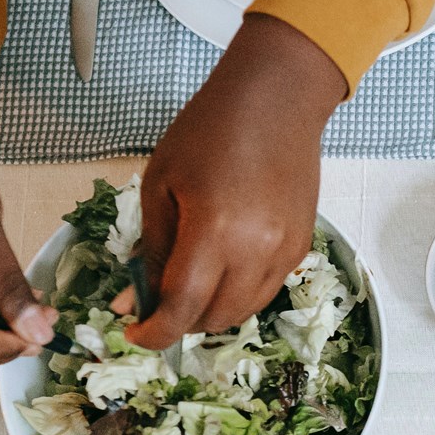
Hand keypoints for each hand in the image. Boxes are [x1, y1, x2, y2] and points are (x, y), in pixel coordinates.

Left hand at [126, 15, 346, 348]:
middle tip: (156, 304)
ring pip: (243, 312)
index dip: (154, 333)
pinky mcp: (300, 247)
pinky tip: (222, 268)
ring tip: (190, 287)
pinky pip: (265, 290)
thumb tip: (138, 298)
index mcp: (214, 231)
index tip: (134, 334)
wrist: (278, 100)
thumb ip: (152, 248)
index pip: (181, 307)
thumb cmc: (209, 131)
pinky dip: (238, 293)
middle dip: (180, 323)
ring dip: (210, 312)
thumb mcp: (161, 185)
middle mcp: (256, 251)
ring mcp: (284, 252)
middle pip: (214, 318)